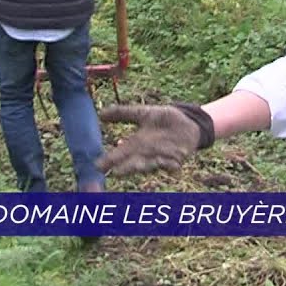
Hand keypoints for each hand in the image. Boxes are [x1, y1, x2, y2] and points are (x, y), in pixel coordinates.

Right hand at [97, 104, 213, 174]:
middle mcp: (147, 154)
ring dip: (144, 167)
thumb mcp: (142, 114)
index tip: (98, 165)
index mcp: (136, 145)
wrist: (187, 121)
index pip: (120, 153)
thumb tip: (100, 114)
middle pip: (134, 163)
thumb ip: (123, 114)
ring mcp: (161, 157)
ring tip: (136, 166)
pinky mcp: (177, 159)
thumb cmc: (164, 120)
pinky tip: (167, 165)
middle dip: (125, 168)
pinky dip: (168, 165)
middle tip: (116, 172)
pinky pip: (171, 164)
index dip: (110, 160)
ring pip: (150, 165)